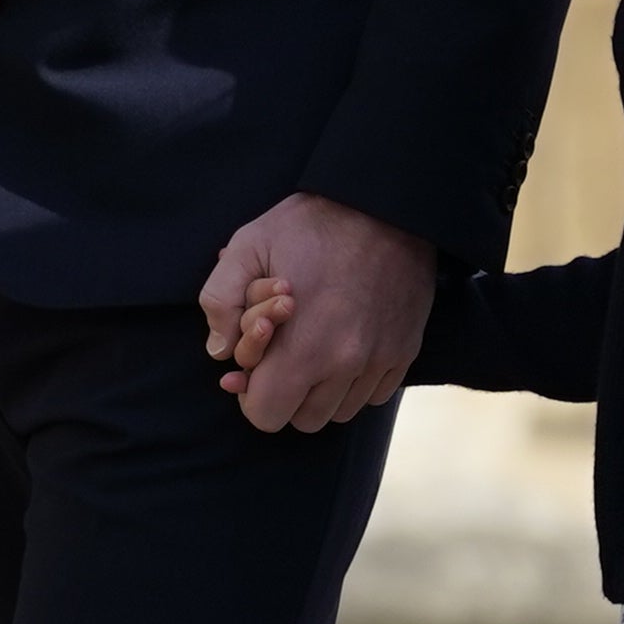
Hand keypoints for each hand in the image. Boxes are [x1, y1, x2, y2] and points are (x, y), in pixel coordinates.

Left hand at [194, 195, 432, 432]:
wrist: (385, 203)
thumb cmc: (312, 224)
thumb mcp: (248, 245)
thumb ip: (219, 301)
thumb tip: (219, 352)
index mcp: (303, 347)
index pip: (266, 416)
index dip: (252, 396)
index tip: (255, 369)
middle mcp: (345, 365)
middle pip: (303, 419)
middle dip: (286, 394)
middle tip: (283, 355)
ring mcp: (380, 361)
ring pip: (340, 411)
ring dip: (321, 391)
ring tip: (314, 348)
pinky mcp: (405, 351)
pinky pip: (374, 395)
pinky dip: (355, 383)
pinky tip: (345, 346)